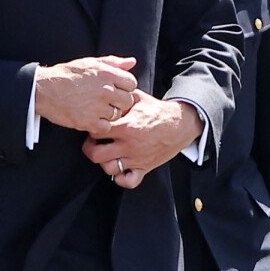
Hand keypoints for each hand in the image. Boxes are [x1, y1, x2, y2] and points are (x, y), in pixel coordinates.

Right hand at [35, 56, 137, 133]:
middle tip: (107, 102)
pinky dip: (100, 126)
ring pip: (117, 115)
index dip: (125, 88)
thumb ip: (113, 62)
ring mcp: (98, 106)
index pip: (131, 83)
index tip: (115, 90)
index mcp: (106, 73)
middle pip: (127, 101)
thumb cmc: (66, 74)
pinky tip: (91, 119)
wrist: (44, 89)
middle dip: (119, 102)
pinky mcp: (89, 121)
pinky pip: (106, 127)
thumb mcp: (90, 63)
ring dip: (109, 114)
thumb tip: (132, 62)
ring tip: (96, 110)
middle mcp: (105, 89)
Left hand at [81, 94, 200, 188]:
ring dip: (104, 163)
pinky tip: (120, 169)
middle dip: (90, 149)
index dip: (91, 128)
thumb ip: (120, 96)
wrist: (179, 124)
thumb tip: (105, 88)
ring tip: (106, 154)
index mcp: (126, 127)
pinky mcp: (144, 168)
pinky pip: (129, 182)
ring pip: (109, 169)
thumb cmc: (156, 111)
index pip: (96, 131)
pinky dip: (121, 178)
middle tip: (93, 143)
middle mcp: (129, 145)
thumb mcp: (138, 99)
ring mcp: (136, 159)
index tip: (95, 126)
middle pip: (96, 155)